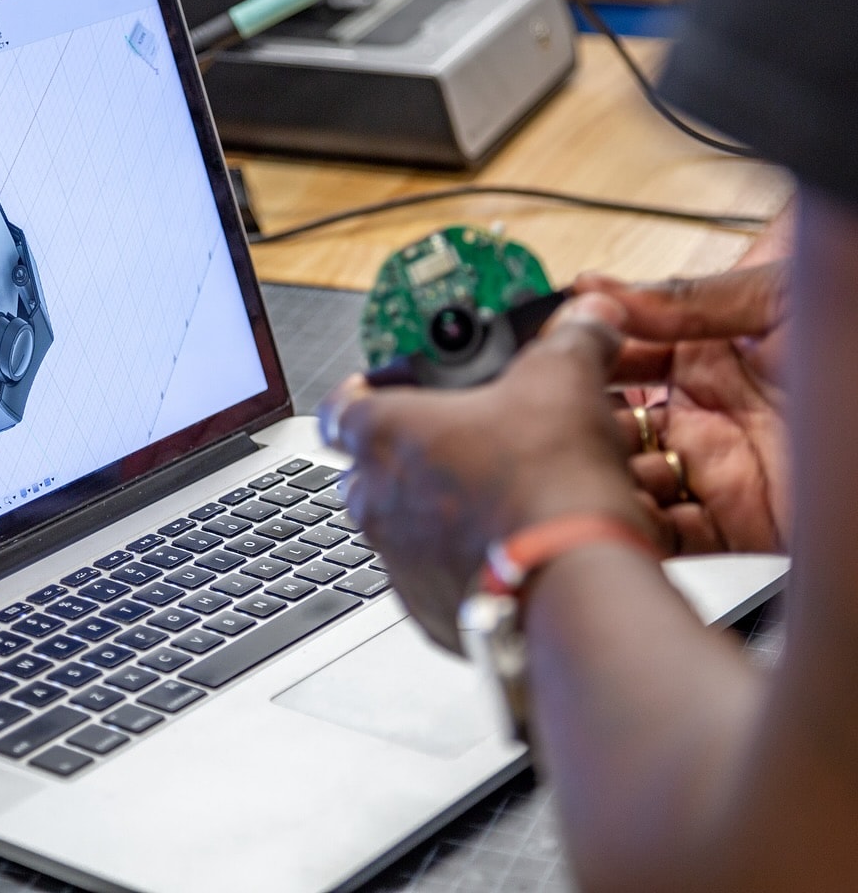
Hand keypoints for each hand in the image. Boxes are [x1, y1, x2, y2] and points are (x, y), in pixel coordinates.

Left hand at [318, 295, 650, 653]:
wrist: (571, 585)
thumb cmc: (547, 482)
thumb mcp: (565, 381)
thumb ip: (570, 342)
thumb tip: (590, 319)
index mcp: (385, 434)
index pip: (340, 405)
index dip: (361, 393)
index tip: (379, 390)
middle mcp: (376, 500)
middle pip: (370, 470)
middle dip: (408, 459)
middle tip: (460, 449)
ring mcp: (397, 561)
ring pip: (403, 528)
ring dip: (437, 515)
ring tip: (494, 503)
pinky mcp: (429, 611)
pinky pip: (434, 579)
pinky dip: (463, 566)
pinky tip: (510, 553)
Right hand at [573, 260, 788, 554]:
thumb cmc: (857, 341)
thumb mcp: (781, 292)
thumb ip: (689, 297)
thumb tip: (602, 289)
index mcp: (709, 355)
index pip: (619, 357)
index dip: (580, 356)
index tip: (548, 353)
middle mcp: (707, 414)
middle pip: (612, 424)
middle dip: (574, 422)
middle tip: (546, 416)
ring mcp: (720, 469)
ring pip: (629, 480)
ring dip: (597, 477)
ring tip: (571, 466)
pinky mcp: (740, 524)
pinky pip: (670, 535)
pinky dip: (636, 528)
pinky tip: (613, 511)